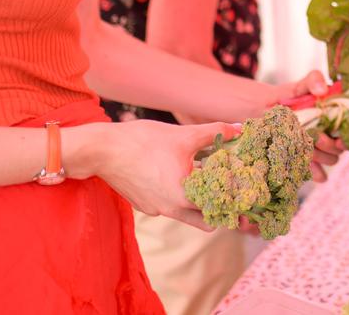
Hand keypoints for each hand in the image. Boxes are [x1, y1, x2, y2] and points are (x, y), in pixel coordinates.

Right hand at [79, 119, 238, 230]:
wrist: (102, 150)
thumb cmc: (143, 141)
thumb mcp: (184, 135)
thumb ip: (215, 133)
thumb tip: (239, 129)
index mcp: (184, 196)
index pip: (220, 208)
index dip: (235, 200)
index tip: (246, 191)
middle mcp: (171, 211)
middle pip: (207, 219)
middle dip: (221, 207)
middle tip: (232, 190)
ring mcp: (157, 210)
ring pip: (188, 214)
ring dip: (200, 200)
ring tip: (209, 179)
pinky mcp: (145, 206)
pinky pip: (170, 206)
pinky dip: (180, 196)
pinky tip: (181, 176)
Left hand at [269, 70, 346, 181]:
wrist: (263, 110)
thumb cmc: (287, 97)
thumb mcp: (300, 85)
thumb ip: (313, 80)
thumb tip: (322, 90)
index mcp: (336, 117)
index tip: (341, 139)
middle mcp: (332, 134)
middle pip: (342, 148)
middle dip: (331, 145)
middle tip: (318, 138)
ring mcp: (320, 149)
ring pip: (331, 159)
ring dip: (321, 156)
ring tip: (307, 145)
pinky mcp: (305, 160)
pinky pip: (318, 172)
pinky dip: (317, 173)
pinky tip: (310, 171)